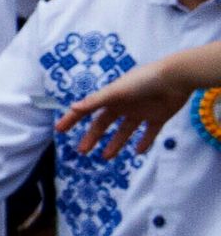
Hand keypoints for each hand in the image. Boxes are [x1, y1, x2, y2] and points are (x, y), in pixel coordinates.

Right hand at [60, 55, 197, 155]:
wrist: (176, 78)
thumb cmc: (144, 81)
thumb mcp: (116, 91)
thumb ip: (95, 101)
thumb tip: (72, 108)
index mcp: (111, 98)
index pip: (87, 110)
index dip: (73, 119)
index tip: (59, 129)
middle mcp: (123, 105)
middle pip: (103, 124)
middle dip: (92, 137)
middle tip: (82, 151)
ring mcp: (141, 112)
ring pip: (124, 131)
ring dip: (115, 144)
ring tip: (106, 157)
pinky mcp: (158, 117)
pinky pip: (149, 132)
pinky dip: (144, 142)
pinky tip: (138, 152)